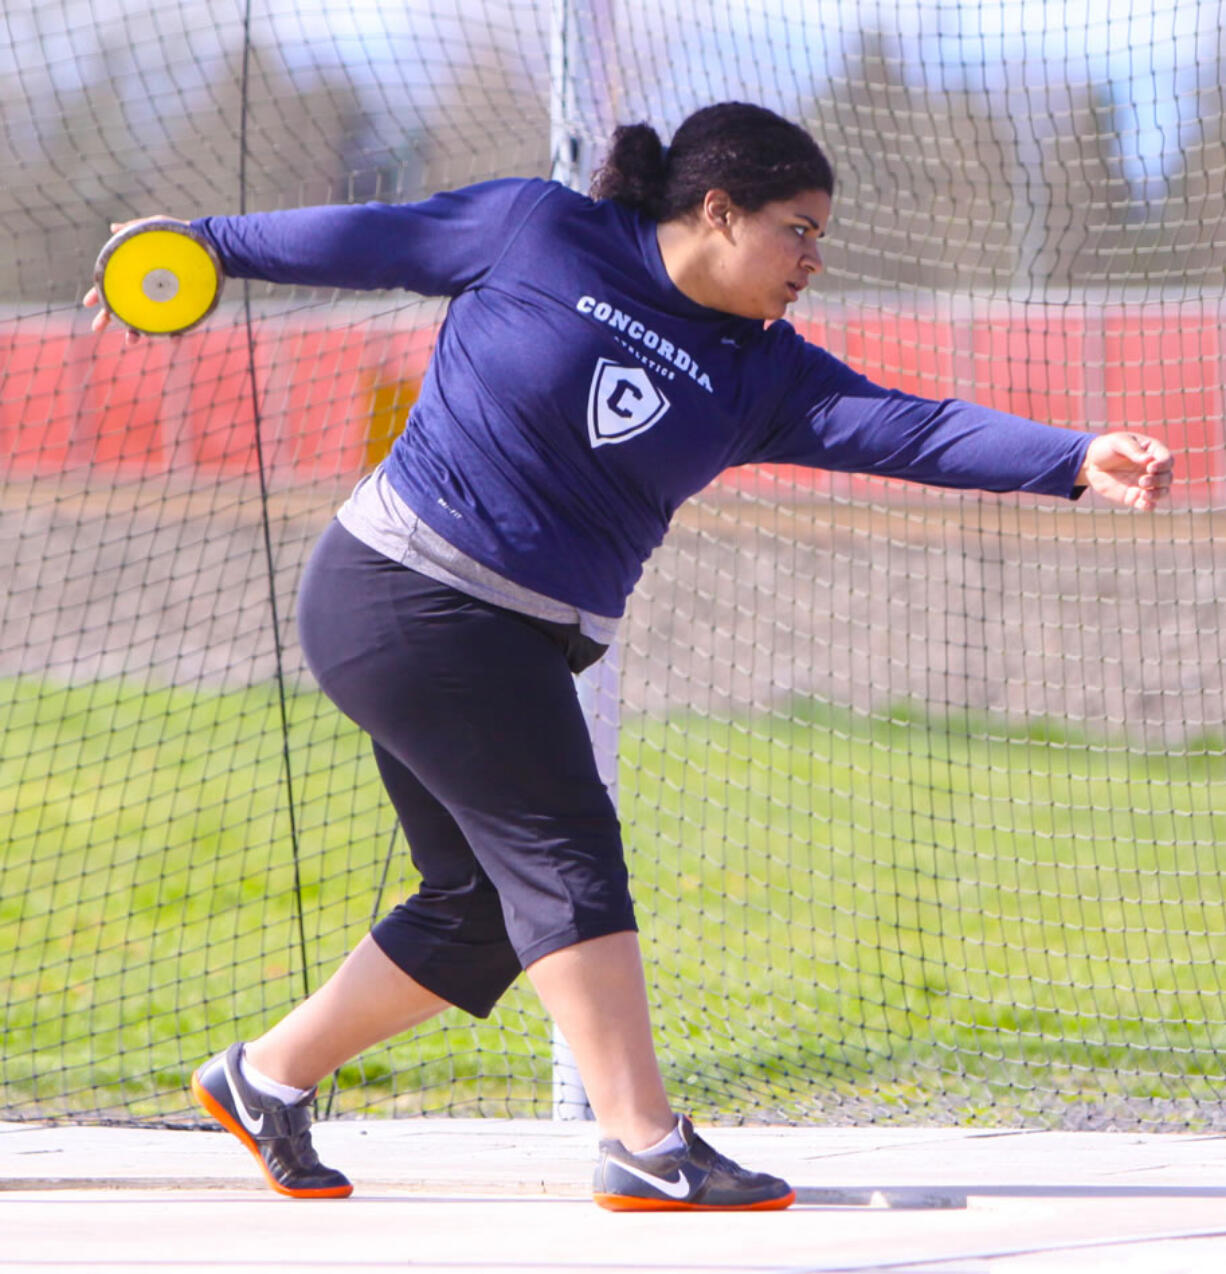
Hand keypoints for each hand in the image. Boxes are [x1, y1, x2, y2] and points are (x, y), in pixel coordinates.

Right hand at [84, 216, 188, 344]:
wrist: (208, 245)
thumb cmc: (178, 234)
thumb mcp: (154, 227)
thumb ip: (133, 229)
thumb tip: (113, 228)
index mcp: (134, 272)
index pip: (111, 284)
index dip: (98, 293)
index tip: (88, 303)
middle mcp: (146, 289)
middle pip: (122, 306)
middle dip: (108, 318)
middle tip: (96, 328)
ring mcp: (164, 301)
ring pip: (145, 321)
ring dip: (135, 332)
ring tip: (130, 341)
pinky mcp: (182, 308)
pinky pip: (177, 325)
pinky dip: (174, 334)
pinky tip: (173, 340)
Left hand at [1076, 432, 1172, 511]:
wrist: (1090, 463)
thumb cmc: (1107, 447)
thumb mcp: (1118, 443)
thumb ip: (1133, 450)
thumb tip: (1149, 460)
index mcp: (1153, 452)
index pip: (1167, 459)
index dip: (1163, 465)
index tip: (1150, 468)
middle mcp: (1153, 469)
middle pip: (1167, 477)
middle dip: (1158, 480)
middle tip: (1142, 481)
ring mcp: (1145, 483)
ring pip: (1162, 491)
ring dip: (1157, 494)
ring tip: (1144, 494)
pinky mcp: (1135, 496)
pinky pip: (1148, 504)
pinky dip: (1149, 506)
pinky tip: (1144, 504)